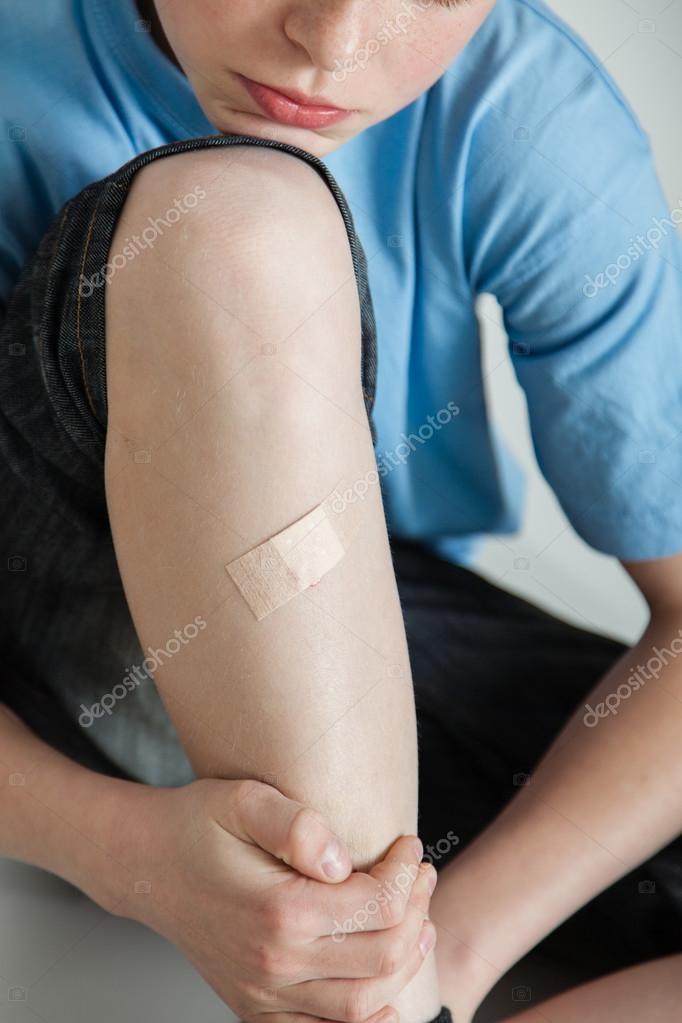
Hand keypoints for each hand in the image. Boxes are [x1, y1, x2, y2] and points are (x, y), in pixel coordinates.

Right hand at [107, 778, 436, 1022]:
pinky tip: (386, 991)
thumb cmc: (197, 826)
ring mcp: (264, 994)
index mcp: (278, 911)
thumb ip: (295, 825)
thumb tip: (340, 860)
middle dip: (415, 912)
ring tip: (416, 919)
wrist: (146, 864)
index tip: (408, 845)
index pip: (376, 905)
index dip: (405, 874)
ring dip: (404, 962)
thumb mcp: (244, 800)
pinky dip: (366, 1020)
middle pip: (382, 957)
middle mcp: (274, 964)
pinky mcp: (256, 1008)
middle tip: (421, 875)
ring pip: (364, 1005)